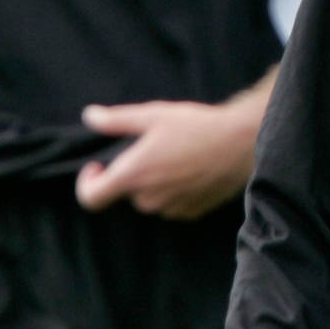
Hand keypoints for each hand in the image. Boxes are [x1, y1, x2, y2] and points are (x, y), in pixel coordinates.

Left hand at [75, 100, 256, 219]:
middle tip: (155, 148)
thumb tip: (89, 116)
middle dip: (133, 174)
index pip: (90, 198)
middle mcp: (148, 199)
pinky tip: (192, 169)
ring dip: (155, 182)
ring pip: (150, 199)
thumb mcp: (153, 115)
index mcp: (132, 175)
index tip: (99, 166)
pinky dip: (175, 190)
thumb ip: (116, 120)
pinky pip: (172, 205)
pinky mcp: (191, 213)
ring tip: (178, 156)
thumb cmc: (196, 126)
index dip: (87, 183)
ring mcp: (170, 209)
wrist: (242, 143)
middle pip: (126, 193)